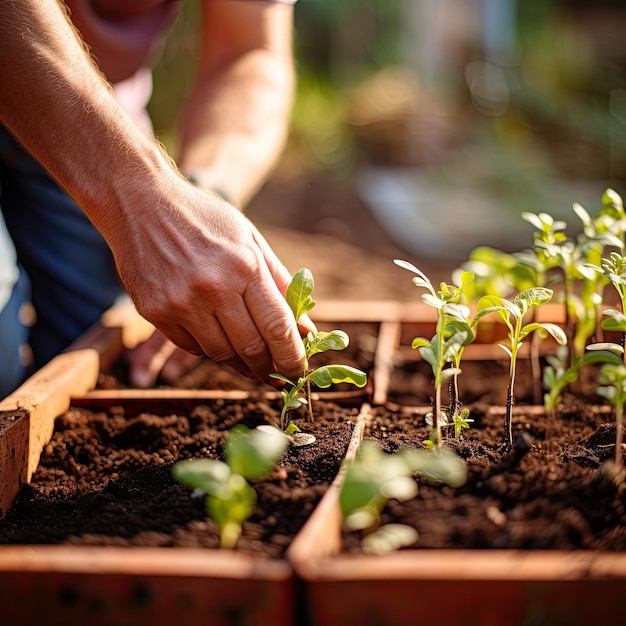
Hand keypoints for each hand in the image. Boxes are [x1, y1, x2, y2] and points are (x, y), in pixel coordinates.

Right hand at [110, 178, 313, 383]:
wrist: (139, 203)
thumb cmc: (204, 220)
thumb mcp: (249, 239)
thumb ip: (280, 282)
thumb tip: (306, 328)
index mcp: (244, 265)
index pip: (278, 326)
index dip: (292, 356)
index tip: (299, 370)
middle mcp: (213, 287)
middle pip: (251, 348)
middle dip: (269, 367)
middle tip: (277, 374)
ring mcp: (181, 302)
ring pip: (220, 354)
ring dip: (240, 362)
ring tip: (250, 360)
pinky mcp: (155, 312)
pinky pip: (191, 347)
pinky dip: (209, 348)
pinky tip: (216, 336)